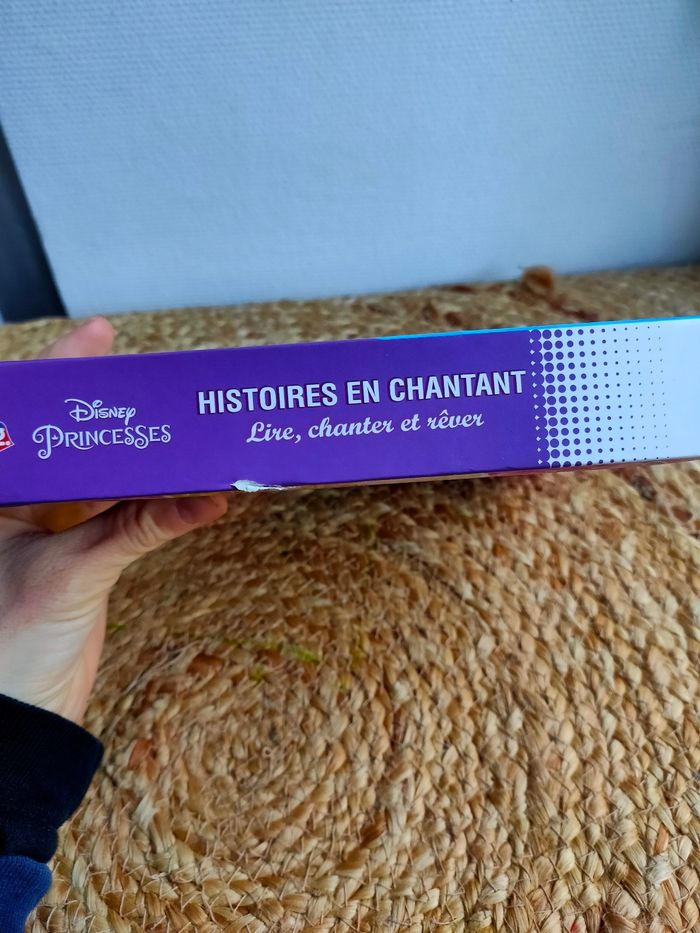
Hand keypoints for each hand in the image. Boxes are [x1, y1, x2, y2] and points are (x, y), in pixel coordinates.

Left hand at [0, 318, 227, 722]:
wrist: (17, 721)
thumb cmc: (8, 649)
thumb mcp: (71, 575)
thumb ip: (137, 528)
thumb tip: (204, 495)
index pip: (21, 415)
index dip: (57, 369)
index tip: (98, 334)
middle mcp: (12, 503)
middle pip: (61, 434)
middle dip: (99, 399)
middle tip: (140, 366)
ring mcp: (41, 530)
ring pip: (88, 471)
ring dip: (128, 448)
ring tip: (165, 412)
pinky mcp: (72, 557)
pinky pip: (111, 512)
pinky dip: (145, 498)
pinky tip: (177, 481)